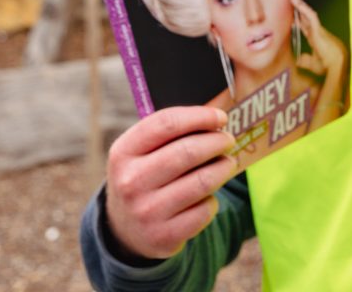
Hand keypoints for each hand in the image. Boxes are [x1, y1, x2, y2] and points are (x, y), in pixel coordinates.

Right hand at [105, 106, 237, 260]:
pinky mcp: (165, 235)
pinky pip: (205, 210)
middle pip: (188, 151)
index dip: (200, 116)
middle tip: (228, 140)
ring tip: (227, 163)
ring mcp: (147, 211)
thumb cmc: (145, 177)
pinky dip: (213, 199)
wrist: (126, 230)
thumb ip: (171, 134)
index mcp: (123, 152)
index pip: (166, 123)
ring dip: (224, 168)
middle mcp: (131, 182)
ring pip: (203, 181)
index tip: (220, 117)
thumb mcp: (141, 153)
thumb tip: (216, 120)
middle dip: (218, 141)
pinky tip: (208, 196)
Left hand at [290, 0, 346, 78]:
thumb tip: (298, 59)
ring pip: (307, 13)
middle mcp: (316, 32)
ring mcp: (317, 29)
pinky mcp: (318, 29)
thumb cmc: (327, 66)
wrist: (336, 66)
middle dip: (298, 8)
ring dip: (299, 3)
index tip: (292, 17)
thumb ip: (305, 61)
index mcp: (316, 40)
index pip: (306, 27)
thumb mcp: (312, 64)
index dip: (299, 21)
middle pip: (305, 17)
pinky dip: (303, 7)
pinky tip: (296, 0)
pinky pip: (310, 15)